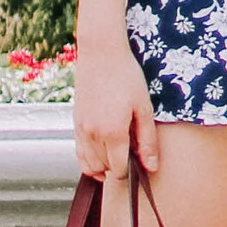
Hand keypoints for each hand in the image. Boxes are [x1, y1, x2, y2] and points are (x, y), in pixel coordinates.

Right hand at [72, 33, 158, 181]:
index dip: (131, 172)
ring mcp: (81, 129)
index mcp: (112, 132)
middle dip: (119, 168)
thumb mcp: (143, 107)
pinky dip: (89, 160)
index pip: (118, 170)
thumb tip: (151, 166)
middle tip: (133, 153)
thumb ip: (147, 140)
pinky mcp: (75, 123)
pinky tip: (104, 153)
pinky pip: (79, 153)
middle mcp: (93, 134)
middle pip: (104, 169)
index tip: (141, 164)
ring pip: (89, 165)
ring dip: (104, 166)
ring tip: (120, 153)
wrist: (101, 54)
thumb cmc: (126, 77)